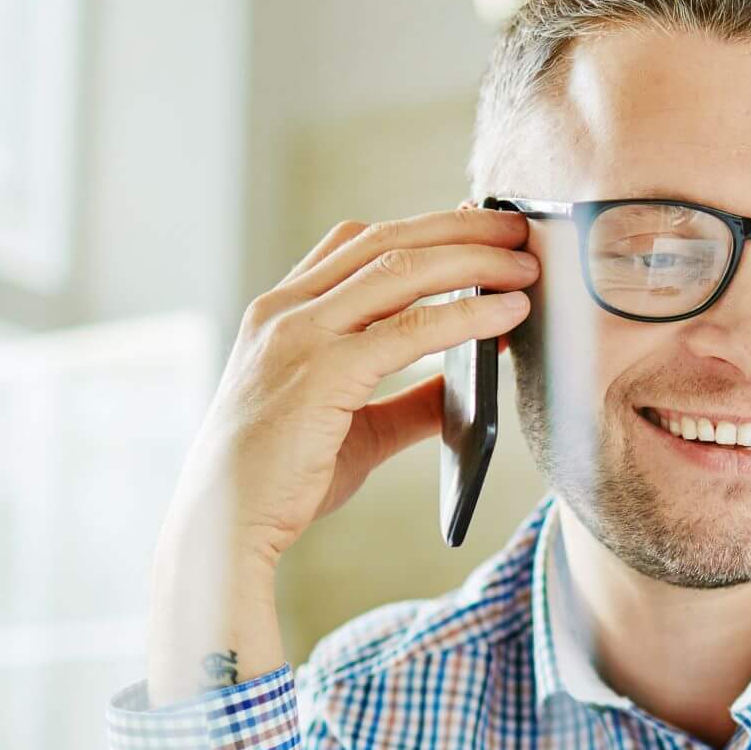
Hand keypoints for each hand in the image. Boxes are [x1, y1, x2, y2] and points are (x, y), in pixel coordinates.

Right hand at [145, 208, 536, 702]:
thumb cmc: (280, 482)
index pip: (355, 243)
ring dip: (473, 261)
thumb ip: (408, 400)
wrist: (224, 525)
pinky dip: (468, 314)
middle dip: (458, 228)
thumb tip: (470, 383)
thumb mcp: (353, 428)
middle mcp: (285, 310)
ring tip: (526, 265)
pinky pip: (412, 329)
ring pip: (402, 271)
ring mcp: (300, 335)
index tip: (473, 224)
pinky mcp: (324, 372)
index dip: (421, 228)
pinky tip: (508, 313)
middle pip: (386, 242)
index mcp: (280, 312)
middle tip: (516, 230)